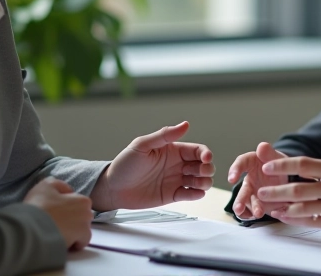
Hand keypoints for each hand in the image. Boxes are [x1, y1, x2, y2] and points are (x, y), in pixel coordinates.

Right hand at [23, 177, 92, 250]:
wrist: (31, 229)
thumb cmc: (39, 205)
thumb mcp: (47, 185)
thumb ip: (60, 185)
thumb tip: (68, 192)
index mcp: (83, 201)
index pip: (78, 203)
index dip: (66, 206)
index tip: (54, 210)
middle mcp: (88, 216)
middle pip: (81, 218)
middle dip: (71, 219)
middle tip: (54, 221)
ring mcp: (85, 232)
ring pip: (81, 233)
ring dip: (72, 233)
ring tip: (55, 232)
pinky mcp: (78, 246)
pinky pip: (77, 245)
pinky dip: (70, 244)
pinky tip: (58, 240)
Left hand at [90, 121, 213, 209]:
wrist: (112, 189)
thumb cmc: (125, 164)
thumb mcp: (142, 146)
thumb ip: (164, 135)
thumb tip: (185, 124)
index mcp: (172, 150)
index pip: (197, 150)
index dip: (205, 153)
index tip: (206, 159)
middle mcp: (177, 165)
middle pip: (203, 165)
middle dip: (207, 168)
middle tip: (201, 172)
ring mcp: (176, 180)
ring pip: (201, 180)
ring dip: (205, 182)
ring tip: (198, 184)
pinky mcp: (173, 195)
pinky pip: (191, 195)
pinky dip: (198, 194)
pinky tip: (195, 193)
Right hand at [227, 142, 289, 219]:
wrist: (288, 178)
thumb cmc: (279, 165)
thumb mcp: (277, 157)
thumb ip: (269, 153)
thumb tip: (262, 146)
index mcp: (251, 163)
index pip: (241, 163)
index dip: (235, 170)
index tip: (232, 178)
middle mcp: (249, 180)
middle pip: (243, 189)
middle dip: (240, 199)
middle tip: (238, 208)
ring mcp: (253, 194)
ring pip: (249, 202)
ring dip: (251, 208)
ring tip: (257, 214)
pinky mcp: (258, 204)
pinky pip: (253, 211)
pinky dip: (253, 215)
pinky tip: (256, 217)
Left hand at [256, 119, 320, 240]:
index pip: (306, 164)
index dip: (284, 165)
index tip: (268, 165)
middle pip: (299, 188)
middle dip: (276, 189)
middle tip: (260, 188)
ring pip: (303, 207)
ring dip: (282, 206)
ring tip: (267, 205)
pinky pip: (312, 221)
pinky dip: (295, 219)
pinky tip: (284, 216)